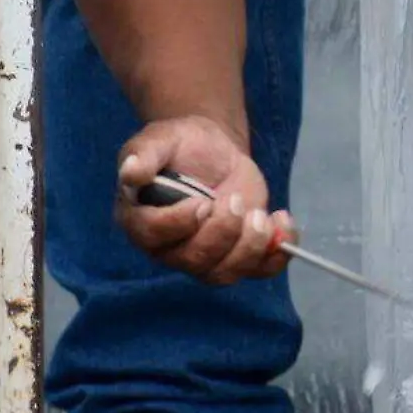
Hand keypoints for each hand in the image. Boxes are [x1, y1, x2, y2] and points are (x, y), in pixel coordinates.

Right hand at [114, 115, 297, 284]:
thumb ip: (144, 155)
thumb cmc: (178, 144)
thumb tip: (130, 172)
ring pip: (225, 273)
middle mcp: (169, 247)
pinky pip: (258, 270)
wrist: (212, 149)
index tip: (203, 200)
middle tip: (238, 201)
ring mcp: (204, 255)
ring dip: (251, 247)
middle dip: (223, 233)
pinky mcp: (237, 252)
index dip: (180, 224)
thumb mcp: (159, 139)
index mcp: (140, 220)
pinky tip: (281, 220)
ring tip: (262, 214)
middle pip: (194, 260)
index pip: (153, 236)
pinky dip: (276, 253)